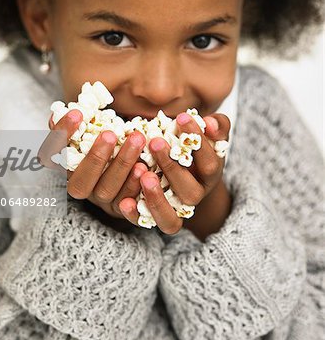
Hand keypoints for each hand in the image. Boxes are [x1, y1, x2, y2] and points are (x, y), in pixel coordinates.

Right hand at [40, 109, 147, 223]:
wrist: (130, 164)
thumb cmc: (107, 141)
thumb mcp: (92, 130)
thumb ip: (80, 122)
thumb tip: (71, 109)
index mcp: (65, 166)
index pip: (52, 155)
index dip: (63, 135)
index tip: (78, 113)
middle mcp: (79, 185)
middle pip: (79, 182)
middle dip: (95, 158)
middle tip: (110, 134)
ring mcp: (99, 199)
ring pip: (105, 189)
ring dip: (121, 165)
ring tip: (137, 140)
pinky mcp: (120, 208)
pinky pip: (126, 202)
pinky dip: (135, 184)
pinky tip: (145, 167)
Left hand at [118, 112, 230, 237]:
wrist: (180, 172)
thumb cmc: (190, 146)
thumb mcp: (207, 135)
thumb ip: (216, 127)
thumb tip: (211, 122)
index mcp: (209, 176)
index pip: (210, 163)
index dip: (199, 141)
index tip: (182, 117)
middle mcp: (194, 196)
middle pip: (189, 192)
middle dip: (172, 166)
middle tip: (155, 142)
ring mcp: (174, 210)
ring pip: (171, 217)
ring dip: (156, 196)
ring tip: (143, 174)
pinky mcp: (152, 218)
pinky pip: (146, 223)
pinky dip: (135, 214)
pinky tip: (124, 202)